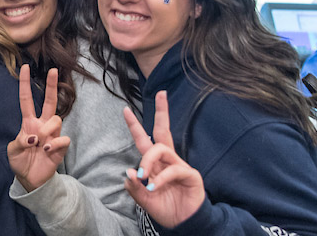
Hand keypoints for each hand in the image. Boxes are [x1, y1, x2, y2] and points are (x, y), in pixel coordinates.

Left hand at [8, 65, 68, 191]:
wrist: (30, 179)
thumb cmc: (20, 161)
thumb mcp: (13, 150)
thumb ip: (20, 141)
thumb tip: (34, 137)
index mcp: (28, 122)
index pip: (26, 99)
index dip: (25, 84)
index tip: (24, 68)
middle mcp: (42, 125)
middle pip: (49, 101)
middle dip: (51, 85)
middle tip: (52, 70)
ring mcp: (52, 135)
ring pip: (55, 119)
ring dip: (46, 130)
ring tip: (38, 144)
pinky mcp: (61, 147)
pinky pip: (62, 138)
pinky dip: (53, 144)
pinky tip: (45, 151)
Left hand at [122, 91, 204, 228]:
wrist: (184, 224)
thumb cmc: (165, 209)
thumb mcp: (144, 200)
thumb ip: (135, 188)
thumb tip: (128, 173)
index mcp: (156, 164)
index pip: (145, 140)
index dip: (135, 126)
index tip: (126, 109)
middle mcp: (168, 160)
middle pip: (164, 131)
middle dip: (162, 111)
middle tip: (161, 94)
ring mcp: (180, 166)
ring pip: (161, 149)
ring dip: (148, 160)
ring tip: (143, 176)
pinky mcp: (190, 175)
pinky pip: (173, 169)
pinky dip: (161, 178)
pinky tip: (155, 187)